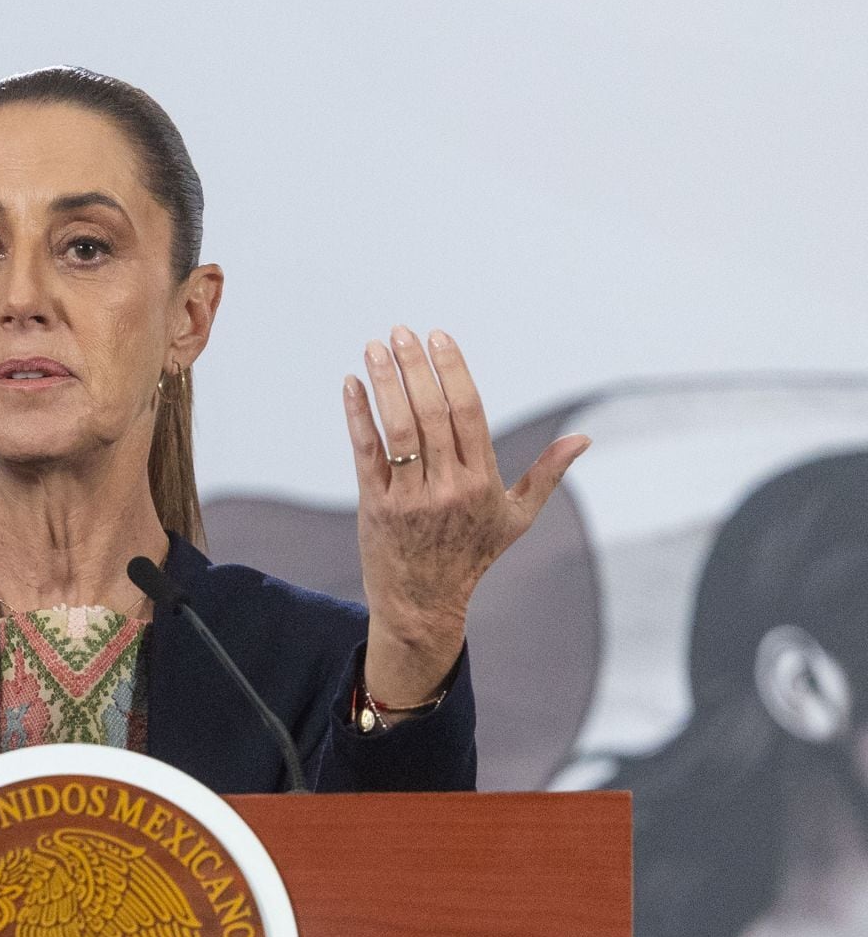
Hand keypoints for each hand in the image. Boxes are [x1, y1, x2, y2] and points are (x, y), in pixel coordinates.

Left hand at [341, 326, 589, 709]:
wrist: (423, 603)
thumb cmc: (472, 555)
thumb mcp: (516, 518)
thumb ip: (547, 474)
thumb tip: (584, 439)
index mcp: (482, 482)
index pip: (468, 412)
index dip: (452, 370)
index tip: (439, 337)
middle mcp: (447, 487)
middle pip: (431, 413)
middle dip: (415, 367)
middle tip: (401, 333)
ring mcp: (409, 497)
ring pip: (398, 429)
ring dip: (384, 383)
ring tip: (374, 348)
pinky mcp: (375, 506)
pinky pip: (366, 453)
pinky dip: (357, 416)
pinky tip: (350, 384)